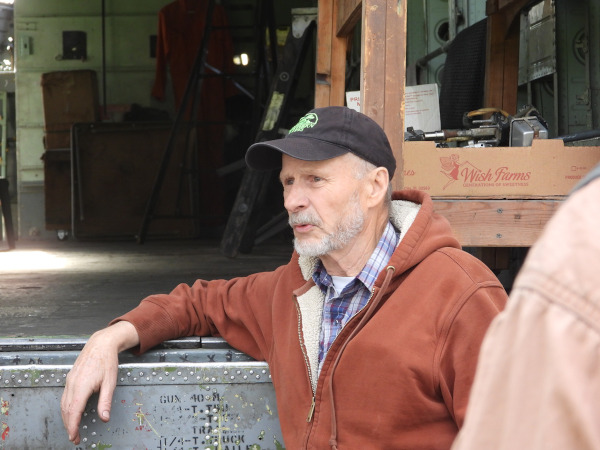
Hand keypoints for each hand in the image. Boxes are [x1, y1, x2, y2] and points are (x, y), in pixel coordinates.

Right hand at [60, 321, 138, 444]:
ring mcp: (70, 380)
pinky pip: (65, 396)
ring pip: (64, 404)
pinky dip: (66, 408)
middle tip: (75, 437)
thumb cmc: (107, 360)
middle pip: (66, 410)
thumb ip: (106, 401)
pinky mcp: (70, 378)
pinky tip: (71, 412)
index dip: (72, 426)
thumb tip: (105, 417)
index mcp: (82, 386)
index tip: (74, 436)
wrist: (101, 344)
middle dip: (69, 425)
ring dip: (66, 418)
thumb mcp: (110, 382)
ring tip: (73, 428)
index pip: (74, 411)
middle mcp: (73, 383)